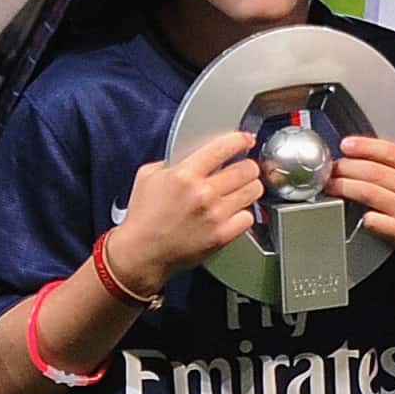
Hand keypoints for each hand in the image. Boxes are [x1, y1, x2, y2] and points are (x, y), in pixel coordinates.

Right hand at [115, 129, 264, 282]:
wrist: (141, 253)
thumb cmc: (143, 218)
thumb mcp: (148, 177)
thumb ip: (172, 161)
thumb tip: (191, 155)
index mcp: (184, 174)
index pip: (223, 148)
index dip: (240, 140)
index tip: (245, 140)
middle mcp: (202, 193)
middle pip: (247, 169)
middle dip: (248, 166)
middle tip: (245, 169)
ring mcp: (214, 215)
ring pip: (253, 191)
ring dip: (250, 188)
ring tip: (241, 190)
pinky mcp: (221, 236)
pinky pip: (248, 217)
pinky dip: (244, 214)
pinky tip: (234, 213)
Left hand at [330, 136, 394, 279]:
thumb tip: (369, 154)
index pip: (391, 151)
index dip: (364, 146)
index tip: (346, 145)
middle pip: (374, 171)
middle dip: (346, 167)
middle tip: (332, 169)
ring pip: (368, 192)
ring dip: (344, 187)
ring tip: (332, 186)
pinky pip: (372, 219)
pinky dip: (360, 214)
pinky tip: (353, 212)